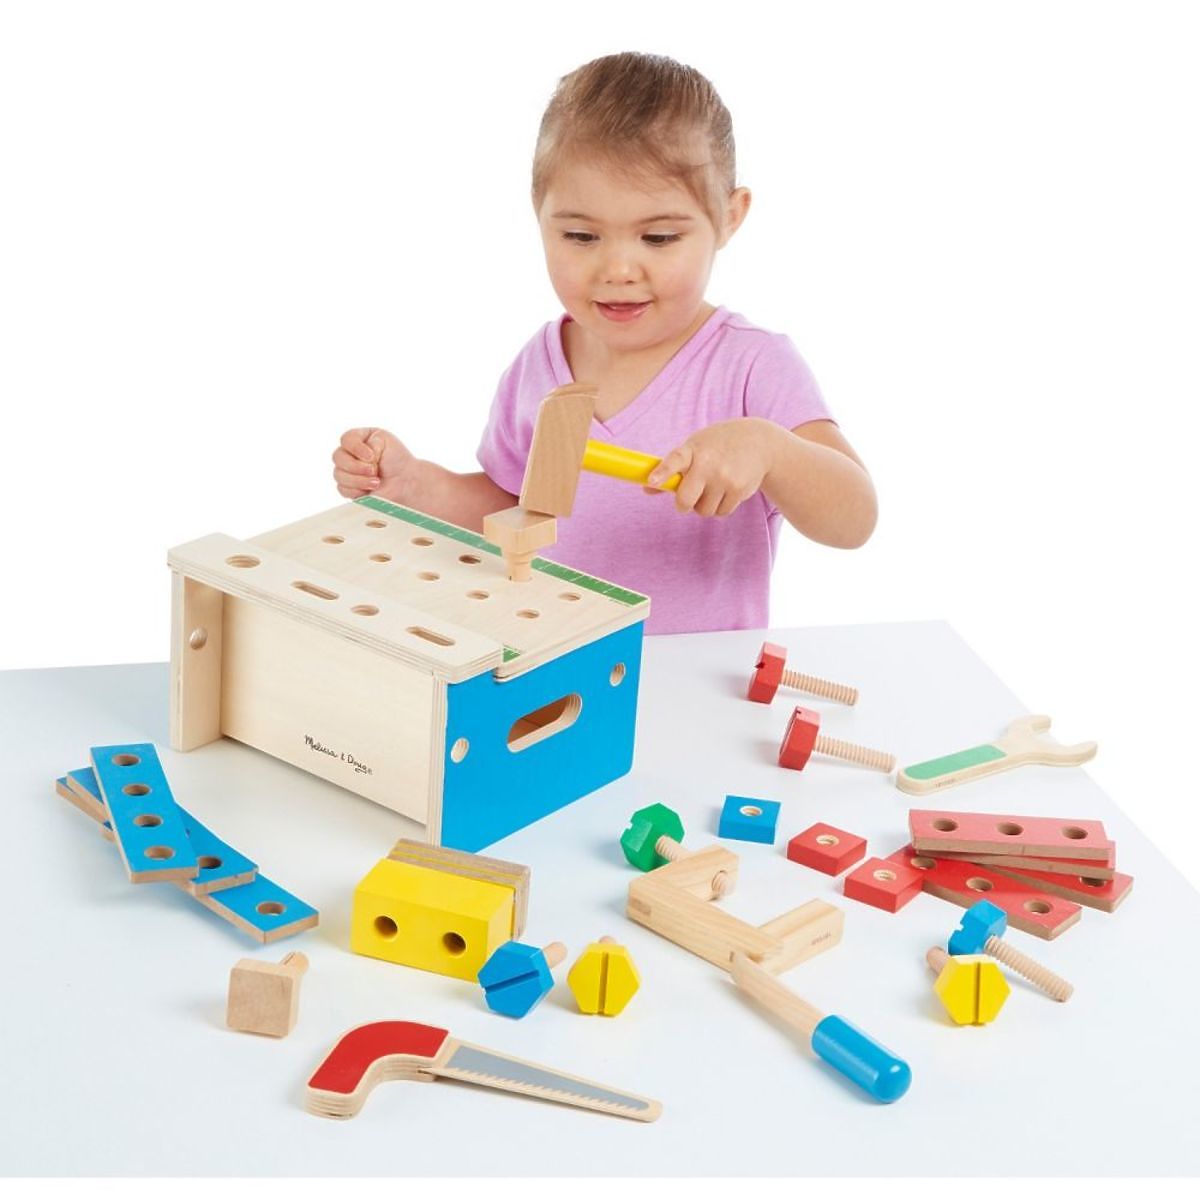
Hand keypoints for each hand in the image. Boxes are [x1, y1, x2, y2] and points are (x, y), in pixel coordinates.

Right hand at [332, 428, 417, 500]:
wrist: (406, 482)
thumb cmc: (397, 459)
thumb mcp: (386, 441)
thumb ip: (371, 443)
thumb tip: (361, 459)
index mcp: (358, 438)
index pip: (346, 439)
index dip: (356, 448)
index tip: (372, 457)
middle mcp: (349, 453)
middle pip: (337, 457)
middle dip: (356, 466)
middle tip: (374, 471)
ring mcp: (347, 471)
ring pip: (339, 475)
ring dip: (359, 480)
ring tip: (377, 483)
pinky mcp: (349, 487)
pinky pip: (343, 489)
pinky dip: (357, 491)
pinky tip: (370, 490)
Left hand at [644, 418, 780, 516]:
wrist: (759, 442)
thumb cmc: (718, 445)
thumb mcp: (694, 448)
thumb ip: (672, 468)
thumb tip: (647, 488)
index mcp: (692, 450)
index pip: (674, 461)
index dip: (662, 472)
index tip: (651, 481)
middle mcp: (708, 464)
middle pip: (686, 500)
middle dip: (684, 504)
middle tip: (688, 499)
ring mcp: (724, 478)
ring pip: (704, 510)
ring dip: (705, 505)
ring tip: (713, 488)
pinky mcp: (738, 490)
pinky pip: (721, 512)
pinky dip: (720, 506)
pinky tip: (727, 490)